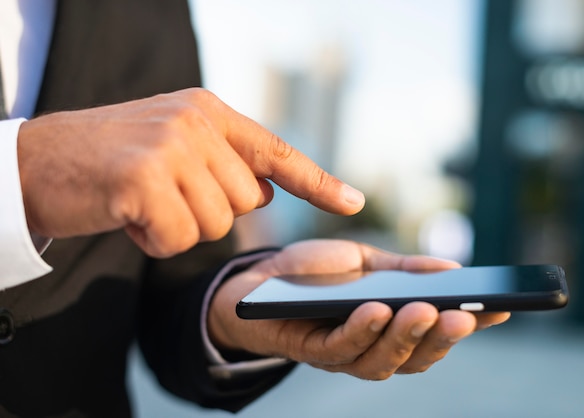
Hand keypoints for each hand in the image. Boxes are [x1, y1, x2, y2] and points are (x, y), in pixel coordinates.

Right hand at [17, 88, 364, 256]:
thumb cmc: (109, 162)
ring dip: (178, 228)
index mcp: (207, 112)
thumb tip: (264, 190)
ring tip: (141, 203)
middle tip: (162, 197)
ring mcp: (170, 147)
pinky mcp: (143, 178)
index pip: (275, 151)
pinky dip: (153, 240)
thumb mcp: (172, 147)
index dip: (317, 181)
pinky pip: (177, 237)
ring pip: (215, 224)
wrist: (35, 162)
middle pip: (246, 201)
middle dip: (207, 213)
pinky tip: (127, 216)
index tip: (353, 202)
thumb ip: (222, 163)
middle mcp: (195, 123)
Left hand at [208, 240, 509, 379]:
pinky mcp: (309, 350)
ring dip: (406, 337)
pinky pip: (339, 348)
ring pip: (382, 360)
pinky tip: (376, 309)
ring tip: (425, 311)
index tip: (502, 307)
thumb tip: (453, 270)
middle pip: (415, 356)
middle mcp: (372, 348)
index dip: (469, 325)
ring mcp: (342, 353)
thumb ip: (405, 269)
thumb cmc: (317, 274)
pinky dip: (361, 331)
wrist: (260, 280)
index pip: (436, 333)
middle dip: (442, 338)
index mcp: (391, 328)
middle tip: (465, 314)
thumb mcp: (366, 262)